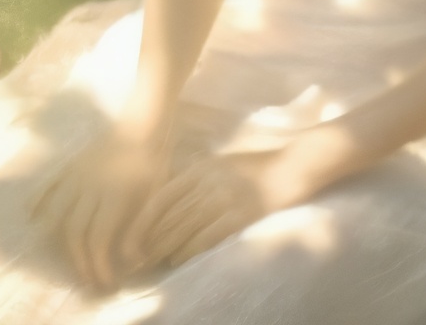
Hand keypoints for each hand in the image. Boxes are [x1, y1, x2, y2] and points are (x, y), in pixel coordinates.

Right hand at [29, 121, 171, 290]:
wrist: (142, 123)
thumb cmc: (153, 161)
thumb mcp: (155, 196)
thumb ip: (140, 229)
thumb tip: (132, 263)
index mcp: (114, 195)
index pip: (98, 239)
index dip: (99, 265)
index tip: (107, 283)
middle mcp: (90, 187)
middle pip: (76, 232)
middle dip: (81, 262)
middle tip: (91, 281)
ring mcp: (77, 175)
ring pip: (60, 214)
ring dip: (61, 242)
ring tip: (70, 261)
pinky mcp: (72, 166)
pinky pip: (49, 186)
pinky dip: (38, 202)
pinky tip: (31, 217)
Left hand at [125, 147, 307, 270]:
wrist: (293, 165)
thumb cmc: (258, 165)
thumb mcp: (221, 162)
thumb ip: (198, 176)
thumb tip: (174, 198)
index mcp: (200, 168)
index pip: (162, 197)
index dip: (144, 220)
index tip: (132, 237)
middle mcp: (207, 181)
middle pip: (170, 215)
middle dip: (150, 239)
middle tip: (135, 258)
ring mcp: (224, 197)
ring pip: (185, 227)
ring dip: (165, 248)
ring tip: (151, 263)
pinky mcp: (240, 214)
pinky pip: (208, 235)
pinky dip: (190, 249)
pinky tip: (179, 260)